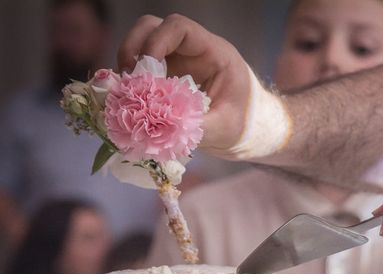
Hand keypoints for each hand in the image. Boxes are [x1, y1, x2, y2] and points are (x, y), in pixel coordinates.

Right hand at [117, 14, 250, 153]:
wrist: (249, 131)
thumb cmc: (244, 124)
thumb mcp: (224, 129)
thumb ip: (194, 126)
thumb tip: (161, 125)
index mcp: (214, 53)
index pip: (179, 28)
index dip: (155, 42)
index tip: (145, 71)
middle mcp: (193, 52)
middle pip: (152, 28)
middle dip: (133, 49)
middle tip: (128, 81)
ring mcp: (178, 63)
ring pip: (142, 46)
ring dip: (129, 66)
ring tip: (127, 94)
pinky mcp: (167, 78)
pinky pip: (142, 71)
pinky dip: (132, 84)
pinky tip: (131, 103)